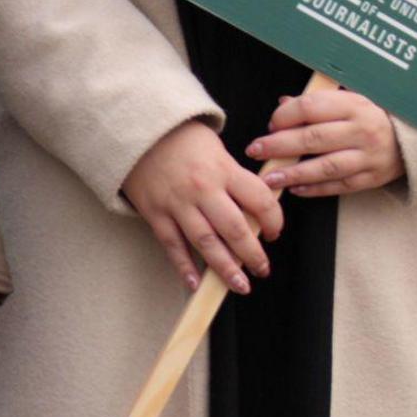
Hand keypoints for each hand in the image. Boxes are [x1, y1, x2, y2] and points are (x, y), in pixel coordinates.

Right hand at [121, 121, 281, 292]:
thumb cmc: (185, 139)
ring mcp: (178, 204)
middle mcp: (204, 190)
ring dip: (225, 268)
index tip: (276, 233)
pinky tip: (196, 283)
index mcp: (225, 170)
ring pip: (206, 243)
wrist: (141, 131)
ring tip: (239, 285)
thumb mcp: (218, 150)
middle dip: (252, 254)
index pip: (259, 200)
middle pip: (235, 229)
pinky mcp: (155, 214)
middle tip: (263, 269)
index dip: (274, 221)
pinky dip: (184, 266)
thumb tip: (258, 206)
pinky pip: (172, 245)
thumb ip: (236, 177)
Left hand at [254, 82, 400, 198]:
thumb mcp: (352, 101)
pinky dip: (314, 189)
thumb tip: (283, 104)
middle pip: (313, 138)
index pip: (312, 107)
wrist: (414, 140)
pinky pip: (337, 186)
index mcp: (356, 105)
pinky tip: (295, 189)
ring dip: (292, 173)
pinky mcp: (370, 178)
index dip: (286, 115)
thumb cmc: (374, 117)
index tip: (272, 123)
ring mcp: (368, 157)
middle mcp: (362, 130)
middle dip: (279, 145)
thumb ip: (319, 102)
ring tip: (268, 178)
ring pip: (324, 167)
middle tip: (255, 150)